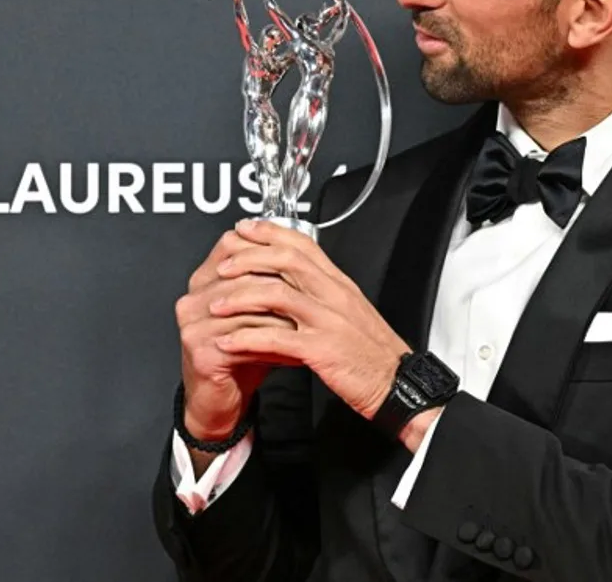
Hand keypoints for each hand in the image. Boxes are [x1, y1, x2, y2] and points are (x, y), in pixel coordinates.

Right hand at [175, 227, 299, 439]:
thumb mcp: (259, 311)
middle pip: (245, 276)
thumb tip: (303, 253)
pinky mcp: (199, 350)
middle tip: (315, 293)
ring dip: (285, 315)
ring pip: (249, 307)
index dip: (269, 249)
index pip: (233, 246)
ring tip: (313, 323)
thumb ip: (270, 279)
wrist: (222, 397)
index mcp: (204, 279)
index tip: (303, 260)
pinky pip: (246, 339)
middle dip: (284, 284)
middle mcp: (193, 297)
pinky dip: (276, 343)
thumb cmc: (243, 351)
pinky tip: (297, 349)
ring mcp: (193, 323)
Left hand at [209, 219, 412, 421]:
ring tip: (215, 305)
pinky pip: (276, 338)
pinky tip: (227, 343)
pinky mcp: (322, 350)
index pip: (303, 245)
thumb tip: (293, 280)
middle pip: (286, 261)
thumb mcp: (350, 311)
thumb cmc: (371, 351)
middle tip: (222, 266)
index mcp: (340, 284)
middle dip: (248, 259)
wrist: (396, 383)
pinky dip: (247, 339)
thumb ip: (324, 293)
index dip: (270, 232)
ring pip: (277, 295)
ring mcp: (328, 321)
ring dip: (240, 298)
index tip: (244, 229)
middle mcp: (335, 295)